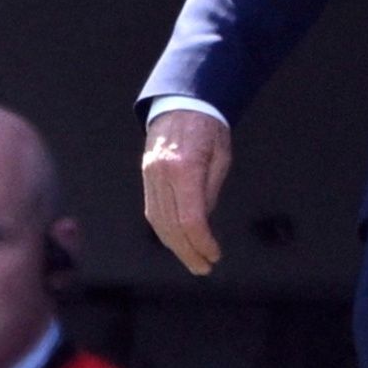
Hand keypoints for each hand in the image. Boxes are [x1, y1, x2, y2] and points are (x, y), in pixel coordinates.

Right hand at [141, 108, 231, 275]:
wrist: (181, 101)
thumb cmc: (208, 126)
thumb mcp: (221, 158)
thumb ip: (210, 192)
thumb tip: (204, 224)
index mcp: (185, 168)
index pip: (191, 219)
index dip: (202, 243)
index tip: (215, 254)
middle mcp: (162, 174)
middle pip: (172, 226)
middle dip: (188, 252)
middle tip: (204, 267)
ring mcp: (150, 175)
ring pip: (158, 222)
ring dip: (175, 246)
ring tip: (192, 259)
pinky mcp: (146, 176)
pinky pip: (152, 211)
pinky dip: (164, 230)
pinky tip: (176, 241)